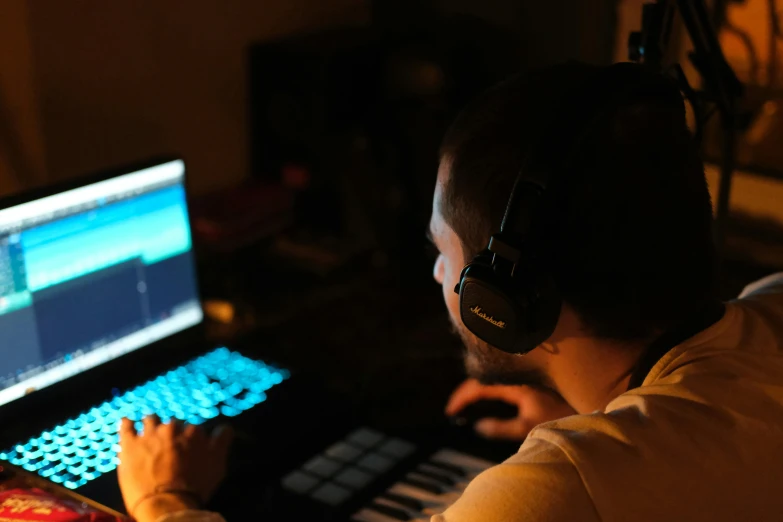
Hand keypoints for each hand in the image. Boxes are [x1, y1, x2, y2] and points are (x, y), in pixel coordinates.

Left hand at [118, 416, 233, 521]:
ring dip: (153, 424)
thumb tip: (224, 428)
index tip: (190, 450)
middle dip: (173, 433)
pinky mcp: (130, 444)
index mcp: (194, 432)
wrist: (166, 503)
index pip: (195, 429)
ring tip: (150, 433)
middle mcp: (172, 428)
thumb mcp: (218, 464)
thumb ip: (221, 441)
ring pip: (151, 420)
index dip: (192, 440)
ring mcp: (150, 434)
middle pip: (173, 424)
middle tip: (171, 448)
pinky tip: (127, 423)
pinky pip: (126, 426)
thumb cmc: (195, 487)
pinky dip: (127, 423)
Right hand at [445, 379, 575, 439]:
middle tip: (455, 407)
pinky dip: (491, 386)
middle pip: (483, 376)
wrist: (591, 400)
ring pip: (493, 375)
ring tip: (468, 402)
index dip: (461, 397)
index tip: (450, 411)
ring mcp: (524, 372)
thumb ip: (502, 427)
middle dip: (467, 390)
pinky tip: (491, 396)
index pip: (479, 385)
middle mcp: (517, 372)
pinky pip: (503, 377)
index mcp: (514, 382)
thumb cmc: (562, 415)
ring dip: (479, 387)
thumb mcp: (529, 426)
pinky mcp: (532, 375)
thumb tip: (477, 427)